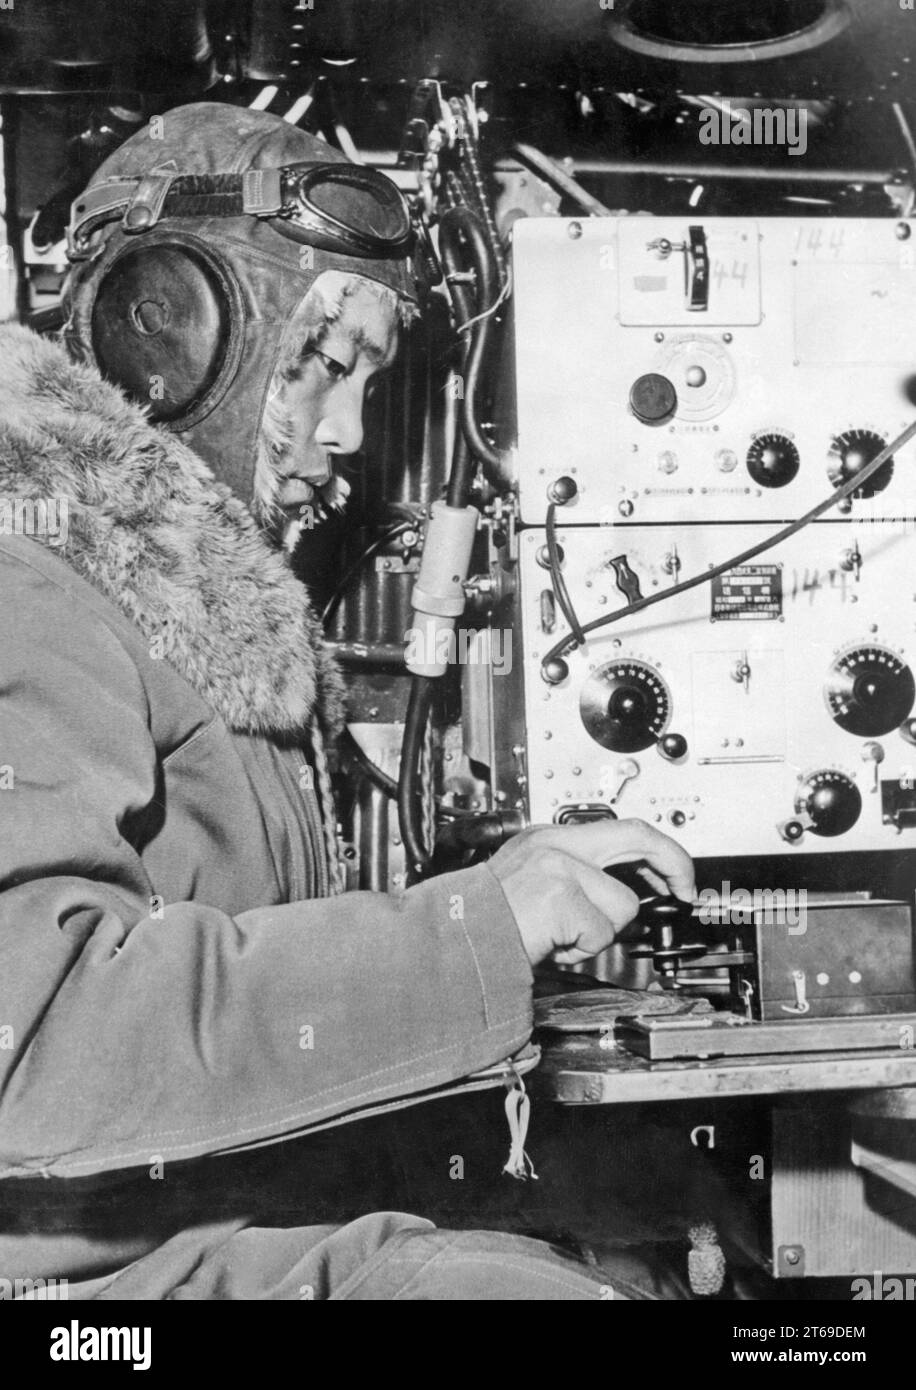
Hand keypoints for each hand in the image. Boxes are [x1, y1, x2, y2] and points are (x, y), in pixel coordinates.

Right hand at [486, 819, 695, 967]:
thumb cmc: (489, 921)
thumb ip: (578, 878)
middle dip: (673, 863)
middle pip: (637, 837)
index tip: (674, 873)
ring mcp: (558, 866)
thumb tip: (626, 893)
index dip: (657, 850)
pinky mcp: (561, 894)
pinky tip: (552, 944)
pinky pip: (600, 932)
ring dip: (599, 932)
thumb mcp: (535, 884)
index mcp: (549, 838)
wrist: (456, 939)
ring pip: (621, 904)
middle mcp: (554, 843)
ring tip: (562, 936)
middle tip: (685, 888)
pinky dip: (581, 949)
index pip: (620, 829)